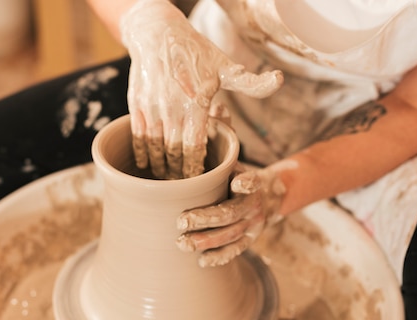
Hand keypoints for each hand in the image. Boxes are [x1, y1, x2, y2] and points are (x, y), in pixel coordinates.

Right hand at [120, 0, 282, 178]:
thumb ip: (250, 83)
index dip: (195, 170)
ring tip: (165, 181)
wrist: (157, 33)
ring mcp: (152, 108)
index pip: (195, 149)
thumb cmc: (196, 52)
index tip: (198, 181)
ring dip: (159, 168)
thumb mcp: (225, 67)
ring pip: (155, 149)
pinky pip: (138, 137)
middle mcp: (172, 109)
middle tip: (182, 188)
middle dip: (178, 174)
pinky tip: (146, 165)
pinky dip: (142, 155)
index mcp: (196, 104)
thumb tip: (279, 80)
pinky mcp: (136, 106)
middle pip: (174, 154)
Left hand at [176, 165, 285, 266]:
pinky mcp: (250, 239)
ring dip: (206, 241)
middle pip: (229, 214)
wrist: (271, 195)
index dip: (246, 183)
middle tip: (181, 221)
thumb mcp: (237, 165)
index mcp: (253, 184)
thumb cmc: (240, 177)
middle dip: (204, 219)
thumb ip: (221, 162)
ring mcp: (253, 225)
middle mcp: (254, 205)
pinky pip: (235, 250)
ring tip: (183, 243)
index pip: (252, 181)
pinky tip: (201, 260)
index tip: (237, 182)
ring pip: (230, 235)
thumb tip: (198, 141)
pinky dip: (219, 257)